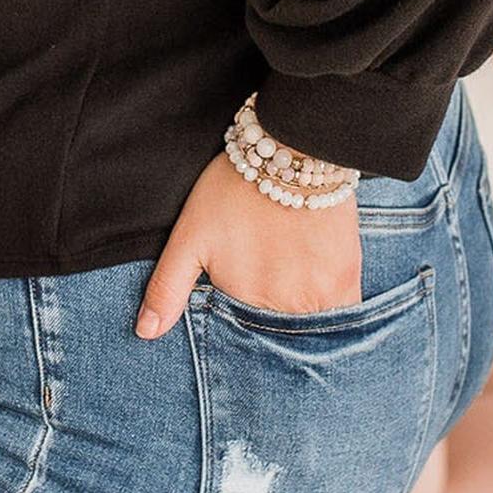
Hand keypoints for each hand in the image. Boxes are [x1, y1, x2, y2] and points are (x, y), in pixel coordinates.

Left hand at [135, 152, 362, 337]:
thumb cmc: (234, 190)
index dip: (241, 337)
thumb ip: (168, 288)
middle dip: (270, 331)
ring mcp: (319, 296)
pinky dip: (331, 314)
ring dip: (299, 323)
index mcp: (241, 302)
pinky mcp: (347, 280)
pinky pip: (342, 314)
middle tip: (268, 290)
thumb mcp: (190, 236)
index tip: (243, 312)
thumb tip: (145, 333)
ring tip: (291, 290)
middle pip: (277, 338)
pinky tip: (316, 291)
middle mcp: (282, 307)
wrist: (292, 150)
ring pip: (309, 331)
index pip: (241, 342)